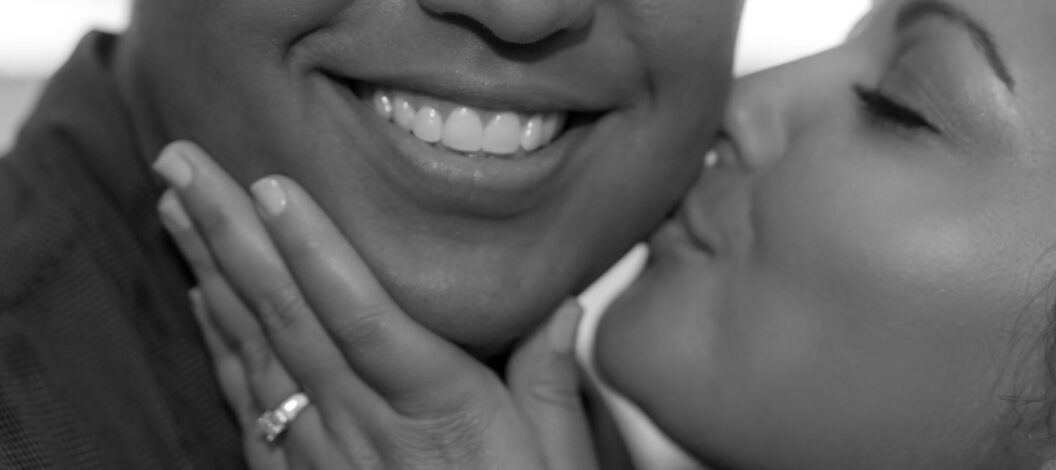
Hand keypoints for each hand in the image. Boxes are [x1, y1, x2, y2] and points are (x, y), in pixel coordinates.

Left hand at [153, 141, 597, 469]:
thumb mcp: (562, 467)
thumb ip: (553, 386)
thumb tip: (562, 303)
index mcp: (440, 415)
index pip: (365, 321)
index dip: (316, 252)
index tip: (273, 186)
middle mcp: (368, 428)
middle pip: (289, 320)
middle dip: (232, 235)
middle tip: (182, 161)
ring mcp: (323, 455)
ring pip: (255, 351)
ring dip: (210, 270)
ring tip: (174, 202)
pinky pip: (248, 402)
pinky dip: (218, 342)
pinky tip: (200, 293)